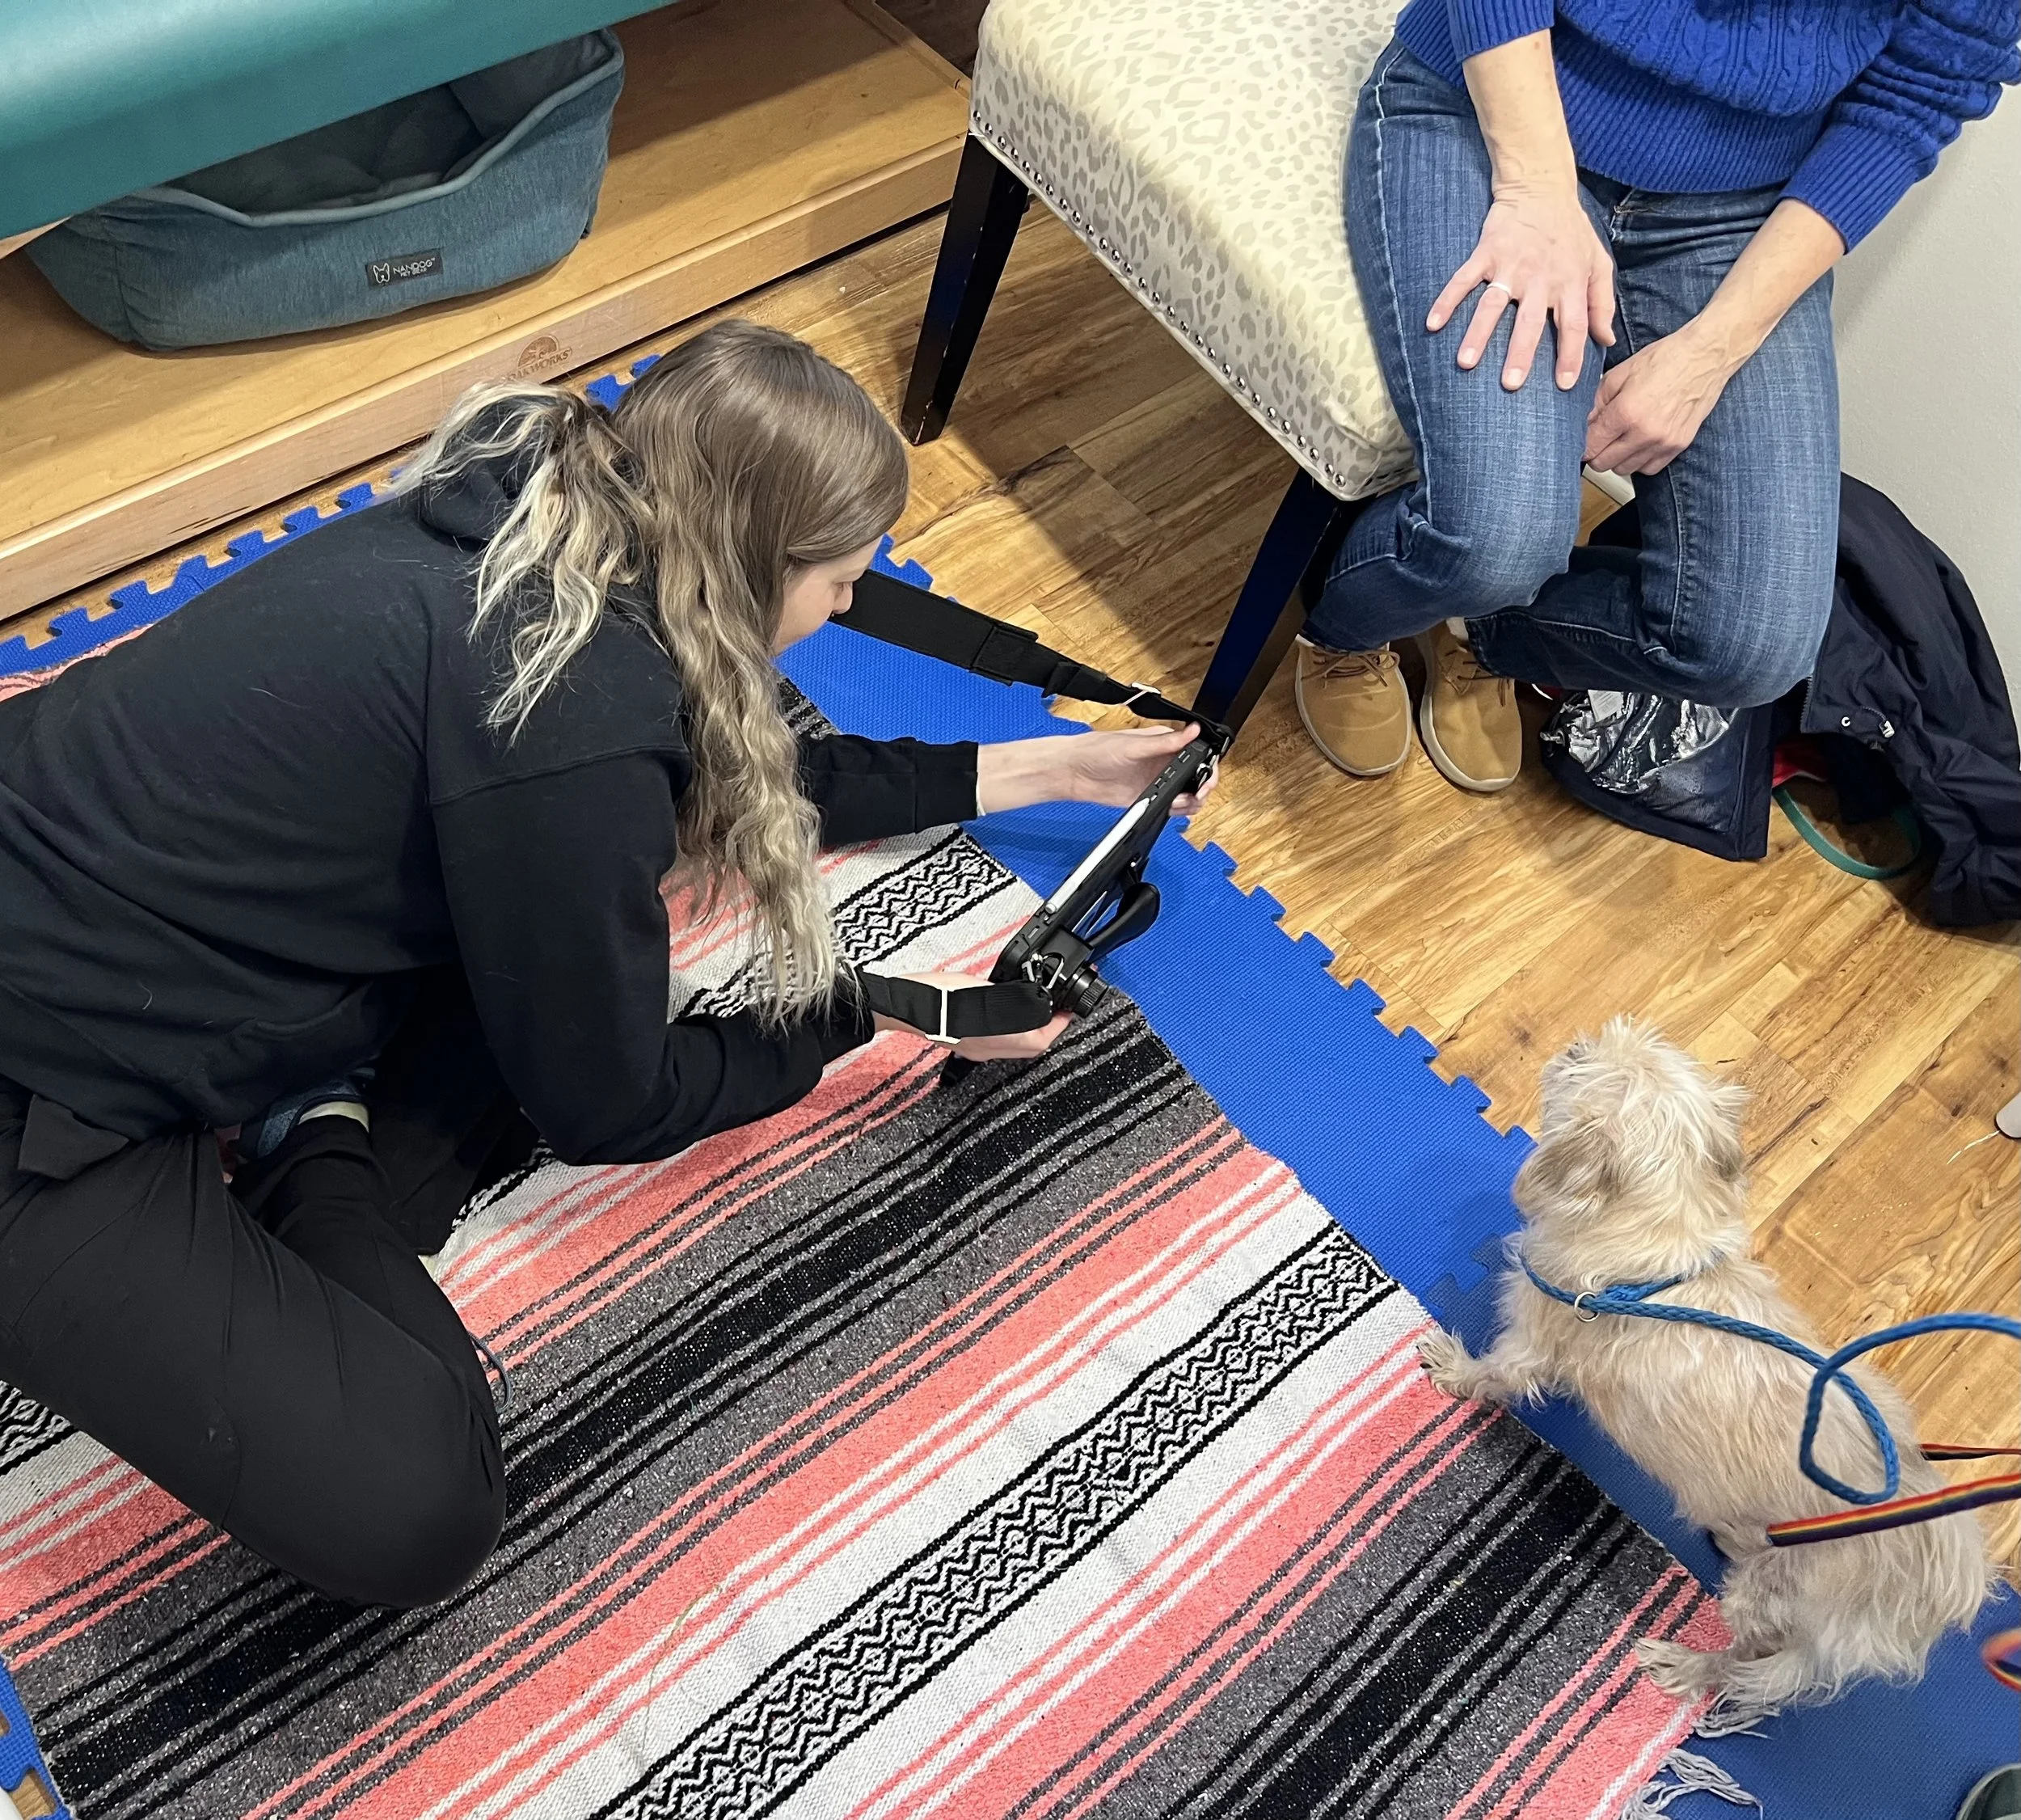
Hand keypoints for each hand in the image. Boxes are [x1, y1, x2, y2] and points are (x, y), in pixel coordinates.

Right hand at [870, 970, 1071, 1060]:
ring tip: (1041, 1009)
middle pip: (1032, 1047)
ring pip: (1018, 1046)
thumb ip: (1011, 996)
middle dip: (1050, 1029)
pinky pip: (1001, 1042)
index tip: (1068, 1009)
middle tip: (1058, 1008)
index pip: (1040, 1039)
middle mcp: (988, 1050)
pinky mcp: (967, 1044)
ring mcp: (977, 1050)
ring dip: (1034, 1031)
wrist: (906, 1004)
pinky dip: (1015, 1031)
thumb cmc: (937, 995)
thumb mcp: (982, 988)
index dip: (1060, 1025)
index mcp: (995, 1039)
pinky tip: (1013, 1015)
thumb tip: (1035, 997)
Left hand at [976, 725, 1218, 816]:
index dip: (1207, 766)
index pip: (1196, 753)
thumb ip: (1165, 742)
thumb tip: (1193, 730)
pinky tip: (1171, 808)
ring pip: (1186, 794)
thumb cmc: (1096, 750)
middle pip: (1196, 777)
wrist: (1072, 772)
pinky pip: (1170, 807)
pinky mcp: (1146, 798)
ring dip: (1191, 801)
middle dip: (1203, 787)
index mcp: (1164, 743)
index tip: (1206, 778)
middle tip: (1196, 795)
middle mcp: (1163, 762)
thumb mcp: (1133, 745)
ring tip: (1182, 803)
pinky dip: (1176, 811)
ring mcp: (1156, 781)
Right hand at [1428, 185, 1615, 390]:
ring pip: (1493, 306)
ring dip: (1478, 334)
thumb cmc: (1571, 231)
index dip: (1570, 354)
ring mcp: (1510, 266)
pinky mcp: (1486, 253)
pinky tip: (1433, 324)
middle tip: (1511, 385)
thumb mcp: (1597, 263)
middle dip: (1520, 354)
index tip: (1564, 384)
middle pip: (1530, 322)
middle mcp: (1540, 277)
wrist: (1541, 188)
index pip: (1574, 324)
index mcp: (1569, 282)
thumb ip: (1602, 303)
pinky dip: (1446, 301)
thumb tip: (1607, 339)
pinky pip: (1463, 280)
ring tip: (1466, 363)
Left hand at [1583, 325, 1738, 474]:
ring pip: (1624, 469)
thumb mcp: (1620, 373)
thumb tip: (1583, 423)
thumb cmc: (1665, 359)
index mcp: (1627, 413)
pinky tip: (1640, 442)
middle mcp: (1645, 433)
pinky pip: (1648, 469)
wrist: (1706, 356)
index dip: (1582, 443)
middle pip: (1603, 464)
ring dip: (1618, 458)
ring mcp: (1663, 443)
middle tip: (1601, 437)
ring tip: (1622, 437)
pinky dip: (1639, 460)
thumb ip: (1597, 402)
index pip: (1591, 446)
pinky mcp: (1679, 446)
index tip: (1583, 438)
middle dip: (1597, 452)